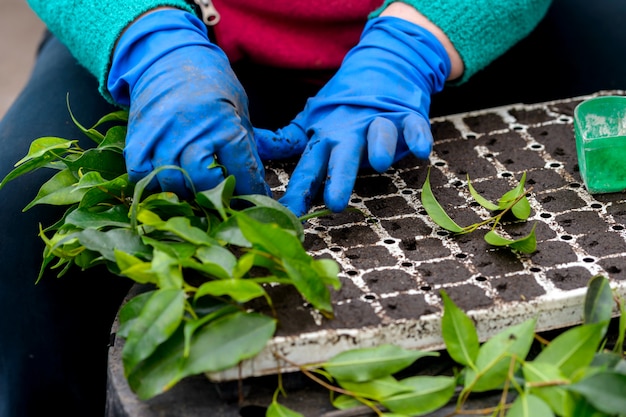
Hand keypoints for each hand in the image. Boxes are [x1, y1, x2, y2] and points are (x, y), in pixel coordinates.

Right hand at [107, 9, 269, 196]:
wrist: (170, 56)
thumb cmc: (211, 85)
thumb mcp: (239, 110)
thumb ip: (248, 148)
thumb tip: (259, 187)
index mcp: (223, 121)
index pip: (240, 170)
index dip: (249, 189)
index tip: (250, 197)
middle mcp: (190, 127)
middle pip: (201, 181)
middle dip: (213, 193)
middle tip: (217, 191)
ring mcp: (161, 132)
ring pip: (170, 182)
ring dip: (183, 192)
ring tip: (193, 184)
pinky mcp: (137, 135)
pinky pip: (140, 174)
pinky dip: (153, 183)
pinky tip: (167, 178)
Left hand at [254, 16, 450, 216]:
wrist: (380, 68)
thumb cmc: (342, 108)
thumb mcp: (311, 123)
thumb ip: (286, 140)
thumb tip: (255, 146)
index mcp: (325, 138)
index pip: (309, 167)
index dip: (298, 192)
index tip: (288, 214)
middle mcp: (351, 131)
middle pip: (343, 156)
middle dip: (339, 178)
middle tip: (335, 202)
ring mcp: (379, 122)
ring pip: (379, 134)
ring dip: (379, 146)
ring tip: (380, 163)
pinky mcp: (407, 116)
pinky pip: (414, 126)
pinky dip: (418, 136)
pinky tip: (421, 151)